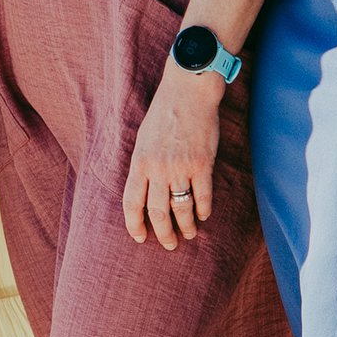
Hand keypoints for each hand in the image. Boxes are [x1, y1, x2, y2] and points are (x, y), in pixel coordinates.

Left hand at [123, 62, 222, 249]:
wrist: (188, 92)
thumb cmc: (164, 114)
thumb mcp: (143, 139)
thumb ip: (143, 166)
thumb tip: (144, 191)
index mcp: (140, 163)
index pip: (132, 203)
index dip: (135, 224)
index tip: (140, 238)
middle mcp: (158, 169)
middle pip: (158, 213)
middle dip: (163, 234)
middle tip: (170, 244)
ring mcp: (181, 167)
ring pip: (181, 209)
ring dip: (186, 226)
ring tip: (189, 234)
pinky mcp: (203, 164)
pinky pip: (202, 196)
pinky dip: (203, 210)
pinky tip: (204, 215)